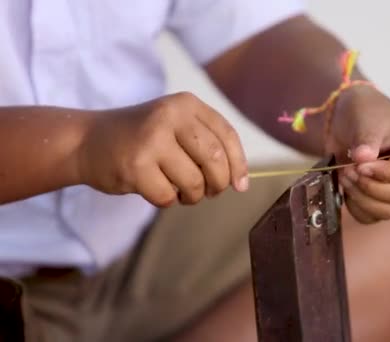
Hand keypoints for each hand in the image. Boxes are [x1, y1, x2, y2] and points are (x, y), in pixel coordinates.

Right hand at [78, 92, 248, 206]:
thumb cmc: (141, 138)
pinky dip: (167, 201)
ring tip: (180, 191)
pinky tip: (156, 189)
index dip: (239, 164)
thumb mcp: (175, 125)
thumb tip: (240, 181)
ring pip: (194, 182)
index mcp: (186, 104)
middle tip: (210, 192)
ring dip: (192, 196)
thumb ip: (207, 143)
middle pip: (215, 160)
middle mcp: (170, 116)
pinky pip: (168, 197)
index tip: (241, 185)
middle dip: (218, 184)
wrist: (87, 140)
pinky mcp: (134, 166)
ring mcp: (151, 140)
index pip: (227, 136)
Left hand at [328, 86, 389, 223]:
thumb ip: (366, 139)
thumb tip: (363, 158)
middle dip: (369, 186)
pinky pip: (375, 216)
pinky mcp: (389, 200)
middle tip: (347, 170)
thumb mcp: (365, 118)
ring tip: (345, 176)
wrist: (349, 120)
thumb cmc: (365, 112)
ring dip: (361, 197)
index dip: (382, 172)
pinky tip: (347, 188)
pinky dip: (357, 207)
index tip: (358, 164)